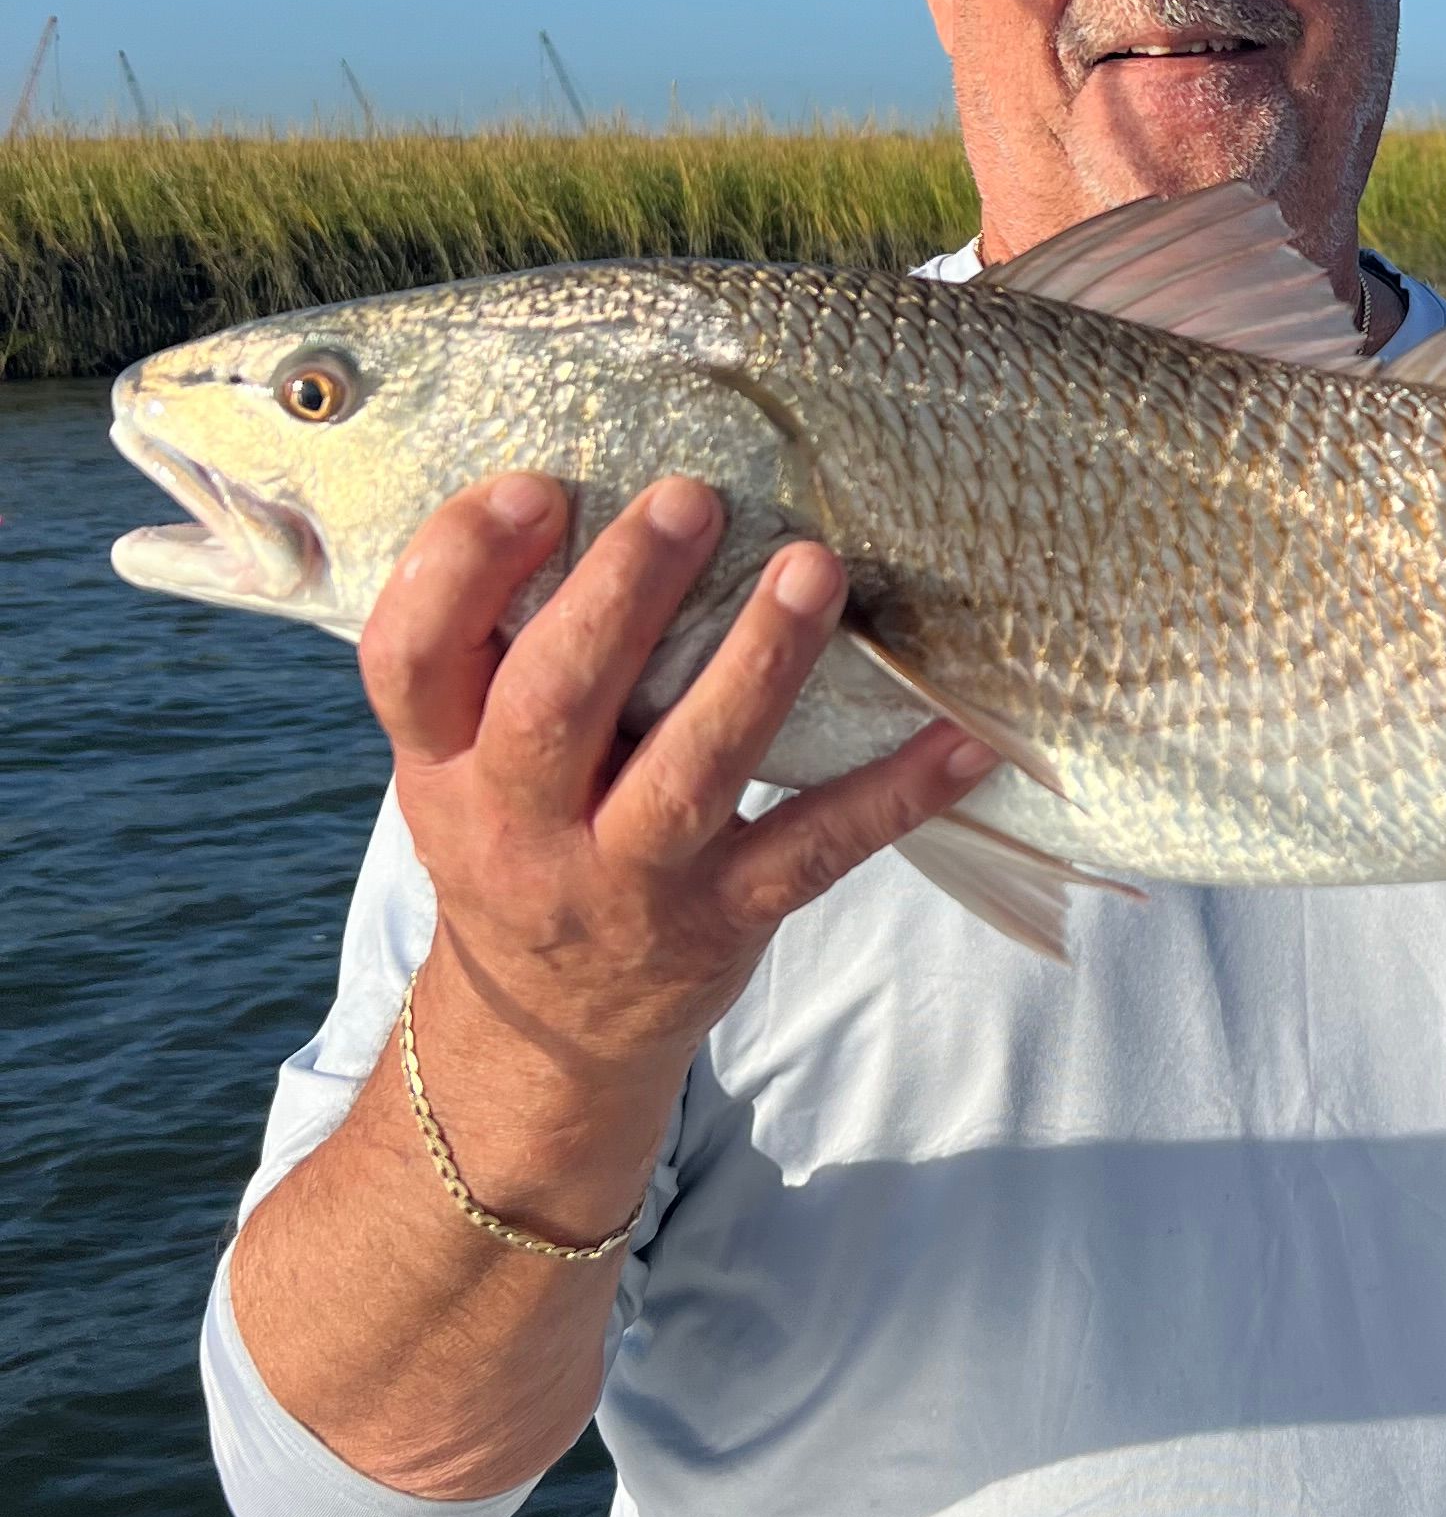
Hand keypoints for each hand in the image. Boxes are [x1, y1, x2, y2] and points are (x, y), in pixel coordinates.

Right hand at [358, 473, 993, 1232]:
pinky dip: (898, 792)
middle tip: (689, 498)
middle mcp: (520, 827)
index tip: (535, 487)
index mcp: (442, 765)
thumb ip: (495, 655)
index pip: (409, 660)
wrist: (551, 1033)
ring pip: (690, 773)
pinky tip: (966, 736)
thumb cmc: (521, 840)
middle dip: (621, 595)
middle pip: (552, 705)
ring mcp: (627, 882)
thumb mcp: (461, 765)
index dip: (459, 569)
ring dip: (756, 665)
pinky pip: (818, 848)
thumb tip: (581, 483)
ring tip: (814, 567)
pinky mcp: (726, 918)